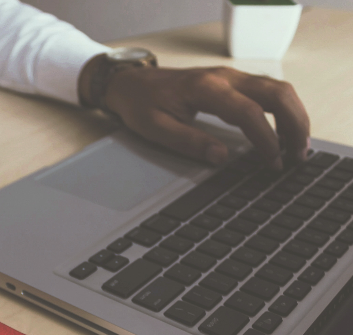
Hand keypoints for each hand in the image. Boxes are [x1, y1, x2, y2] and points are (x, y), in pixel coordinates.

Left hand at [102, 66, 309, 168]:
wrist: (130, 82)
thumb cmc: (140, 104)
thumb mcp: (155, 128)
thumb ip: (188, 142)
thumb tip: (220, 158)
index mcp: (205, 88)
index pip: (249, 112)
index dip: (266, 139)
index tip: (272, 162)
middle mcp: (223, 77)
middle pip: (276, 93)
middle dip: (294, 124)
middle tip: (298, 156)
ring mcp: (229, 77)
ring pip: (277, 89)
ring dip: (294, 116)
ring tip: (298, 147)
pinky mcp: (231, 82)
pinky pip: (267, 92)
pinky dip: (283, 110)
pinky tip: (285, 132)